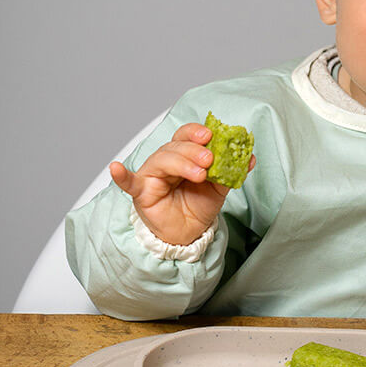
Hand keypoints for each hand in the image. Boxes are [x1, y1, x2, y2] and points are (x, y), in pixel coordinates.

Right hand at [109, 122, 254, 245]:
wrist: (189, 234)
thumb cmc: (198, 206)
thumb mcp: (219, 189)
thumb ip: (230, 172)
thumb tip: (249, 158)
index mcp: (184, 155)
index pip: (187, 137)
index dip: (196, 133)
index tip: (211, 134)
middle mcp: (166, 161)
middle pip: (175, 147)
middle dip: (193, 150)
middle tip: (209, 159)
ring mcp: (151, 176)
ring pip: (161, 160)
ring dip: (181, 163)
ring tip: (200, 173)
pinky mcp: (141, 193)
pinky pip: (129, 183)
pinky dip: (122, 176)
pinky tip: (115, 169)